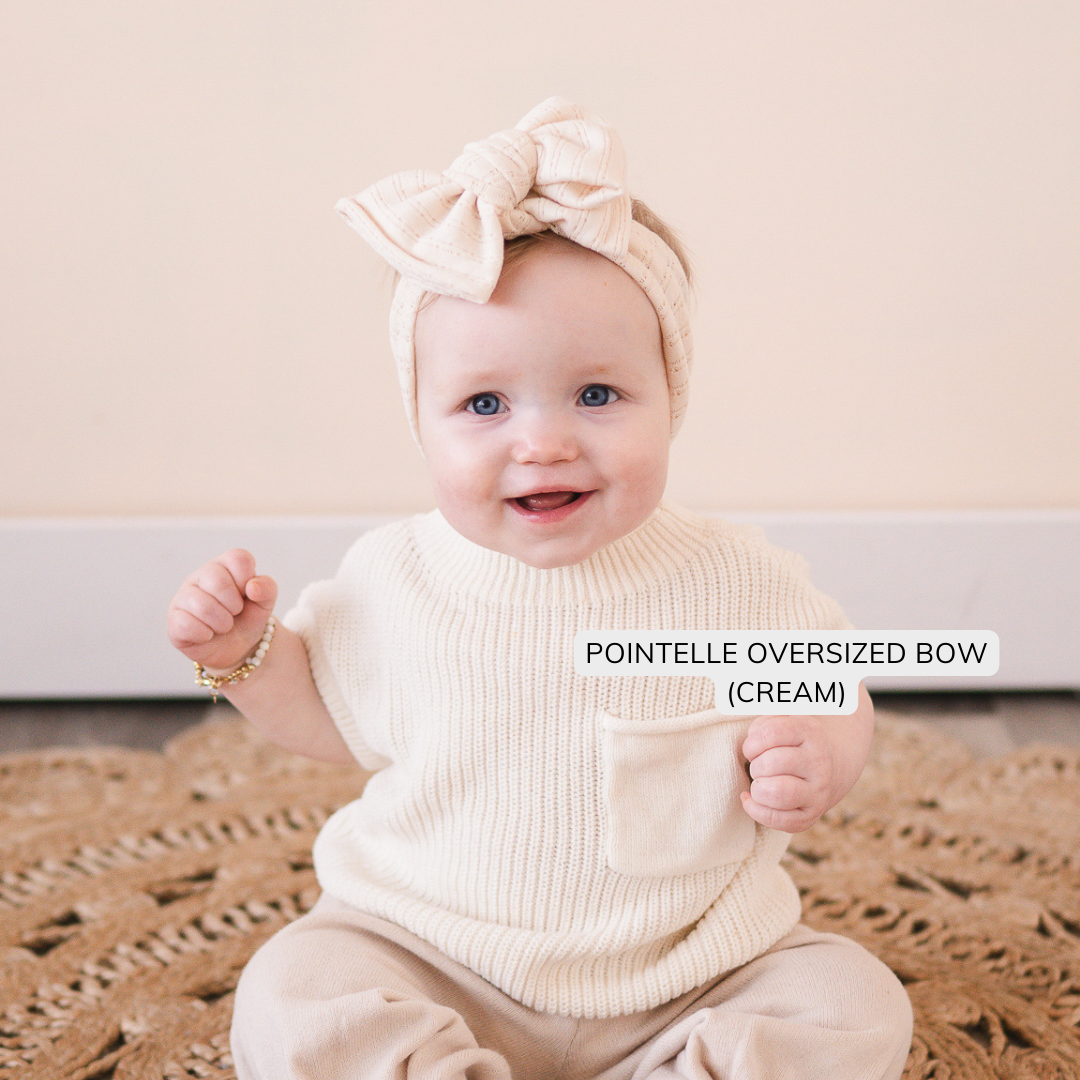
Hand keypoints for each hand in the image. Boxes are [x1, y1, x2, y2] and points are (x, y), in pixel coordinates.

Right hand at [167, 549, 277, 671]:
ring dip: (222, 623)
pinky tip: (208, 634)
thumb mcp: (265, 602)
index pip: (237, 558)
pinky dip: (205, 635)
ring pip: (202, 606)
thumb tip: (253, 586)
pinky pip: (187, 625)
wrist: (238, 648)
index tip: (248, 594)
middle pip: (217, 581)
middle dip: (235, 605)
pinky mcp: (174, 620)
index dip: (247, 579)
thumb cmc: (247, 618)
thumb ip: (267, 588)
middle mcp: (200, 576)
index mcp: (224, 565)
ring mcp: (183, 597)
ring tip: (224, 625)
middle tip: (235, 612)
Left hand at [740, 714, 837, 832]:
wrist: (831, 769)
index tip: (753, 749)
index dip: (752, 742)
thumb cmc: (793, 743)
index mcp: (810, 732)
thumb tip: (750, 748)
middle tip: (759, 767)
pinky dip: (755, 810)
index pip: (771, 733)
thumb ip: (762, 725)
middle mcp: (818, 762)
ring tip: (759, 783)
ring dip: (757, 789)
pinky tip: (752, 799)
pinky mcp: (810, 816)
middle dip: (755, 766)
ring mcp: (817, 792)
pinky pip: (777, 820)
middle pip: (771, 763)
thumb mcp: (782, 721)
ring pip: (776, 792)